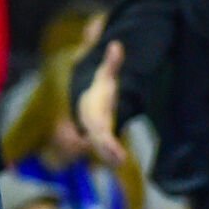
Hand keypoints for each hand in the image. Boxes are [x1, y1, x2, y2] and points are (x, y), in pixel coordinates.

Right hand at [76, 40, 127, 166]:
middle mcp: (93, 127)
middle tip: (118, 158)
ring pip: (101, 149)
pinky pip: (107, 152)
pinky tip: (119, 163)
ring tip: (119, 163)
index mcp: (93, 111)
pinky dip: (111, 157)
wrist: (89, 104)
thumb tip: (116, 45)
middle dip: (106, 148)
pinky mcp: (104, 143)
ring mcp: (97, 137)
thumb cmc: (100, 90)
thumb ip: (112, 63)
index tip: (107, 135)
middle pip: (97, 139)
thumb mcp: (105, 76)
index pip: (96, 122)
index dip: (102, 131)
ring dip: (109, 157)